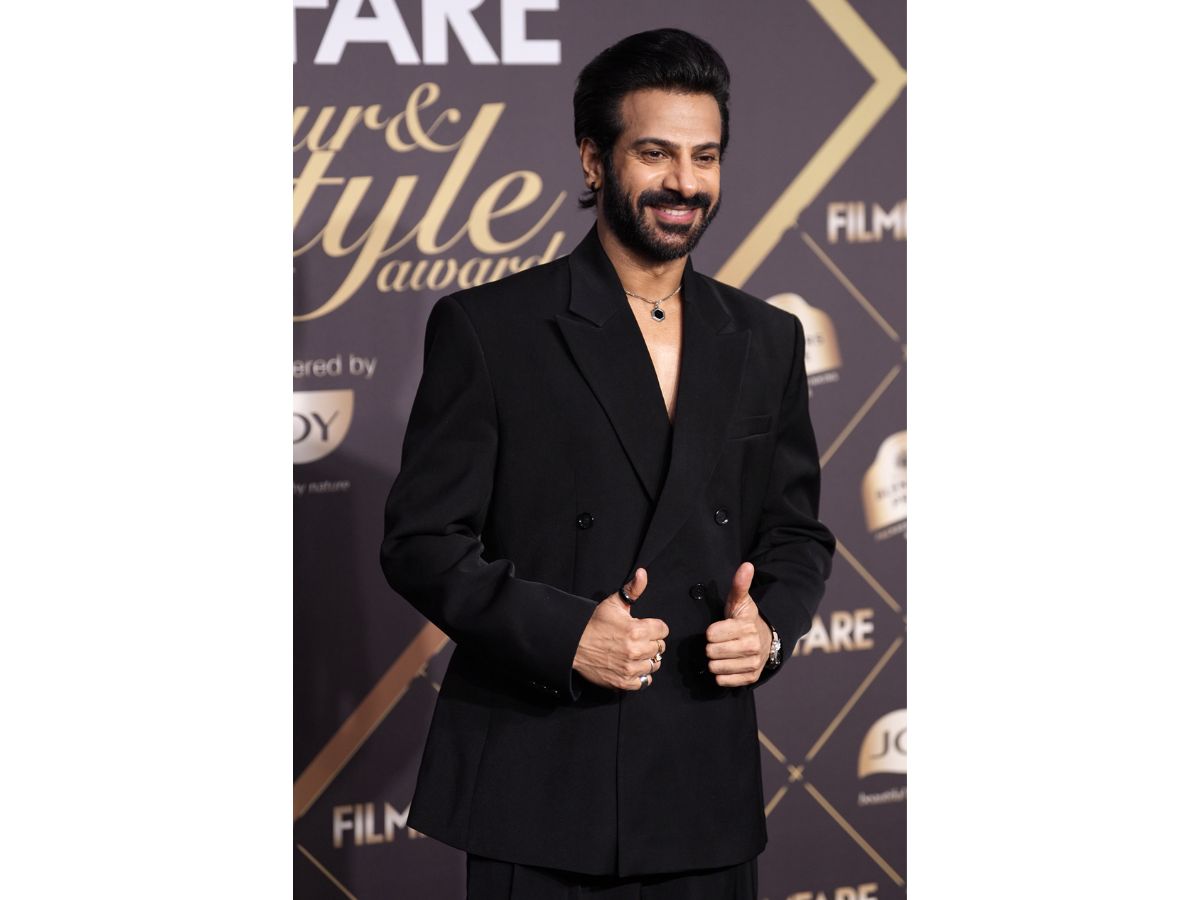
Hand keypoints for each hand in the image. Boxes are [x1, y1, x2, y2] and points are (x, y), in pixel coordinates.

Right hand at [572, 567, 668, 690]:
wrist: (574, 644)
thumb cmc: (594, 623)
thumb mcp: (613, 603)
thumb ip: (632, 589)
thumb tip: (643, 573)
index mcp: (636, 629)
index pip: (663, 630)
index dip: (654, 627)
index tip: (645, 628)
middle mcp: (635, 650)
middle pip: (660, 647)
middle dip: (650, 642)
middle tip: (637, 640)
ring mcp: (630, 667)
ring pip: (654, 665)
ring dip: (647, 659)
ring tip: (635, 653)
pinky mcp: (623, 682)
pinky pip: (644, 682)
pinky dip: (640, 675)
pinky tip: (632, 666)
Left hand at [705, 562, 771, 686]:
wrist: (766, 639)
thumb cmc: (746, 619)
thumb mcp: (741, 601)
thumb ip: (740, 584)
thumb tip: (747, 565)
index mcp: (745, 627)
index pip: (712, 634)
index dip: (711, 632)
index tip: (716, 630)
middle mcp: (751, 646)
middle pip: (712, 652)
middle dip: (711, 647)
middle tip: (718, 642)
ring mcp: (752, 663)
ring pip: (716, 667)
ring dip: (714, 661)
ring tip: (722, 653)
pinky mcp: (751, 677)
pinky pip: (723, 681)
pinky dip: (721, 674)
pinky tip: (727, 664)